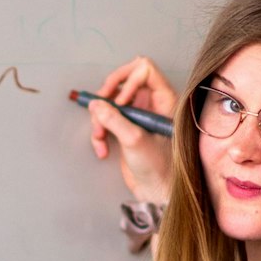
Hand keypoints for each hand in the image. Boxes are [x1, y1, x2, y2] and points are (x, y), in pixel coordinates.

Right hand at [86, 54, 177, 204]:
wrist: (155, 191)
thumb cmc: (158, 167)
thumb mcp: (135, 140)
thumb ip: (114, 119)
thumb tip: (96, 104)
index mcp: (164, 99)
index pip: (144, 69)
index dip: (128, 79)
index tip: (121, 101)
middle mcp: (151, 103)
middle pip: (123, 81)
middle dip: (107, 96)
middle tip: (98, 109)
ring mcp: (137, 115)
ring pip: (110, 101)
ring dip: (99, 119)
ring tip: (100, 138)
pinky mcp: (124, 128)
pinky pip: (105, 119)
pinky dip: (99, 133)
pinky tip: (102, 149)